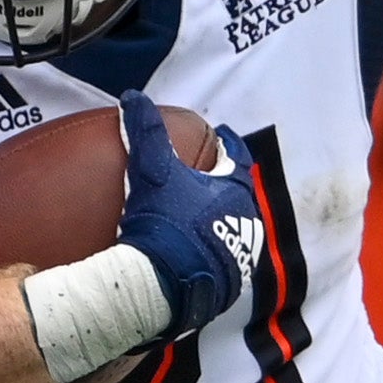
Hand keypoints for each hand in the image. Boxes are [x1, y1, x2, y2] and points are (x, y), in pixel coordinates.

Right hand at [114, 93, 266, 341]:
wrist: (164, 285)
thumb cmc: (164, 222)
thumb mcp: (152, 170)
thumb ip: (145, 130)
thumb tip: (133, 97)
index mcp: (235, 188)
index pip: (237, 155)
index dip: (227, 143)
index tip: (219, 136)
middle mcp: (248, 219)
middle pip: (238, 192)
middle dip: (223, 184)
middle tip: (204, 178)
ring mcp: (242, 254)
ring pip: (235, 227)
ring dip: (220, 220)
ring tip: (198, 218)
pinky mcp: (231, 284)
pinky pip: (225, 260)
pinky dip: (213, 252)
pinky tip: (194, 256)